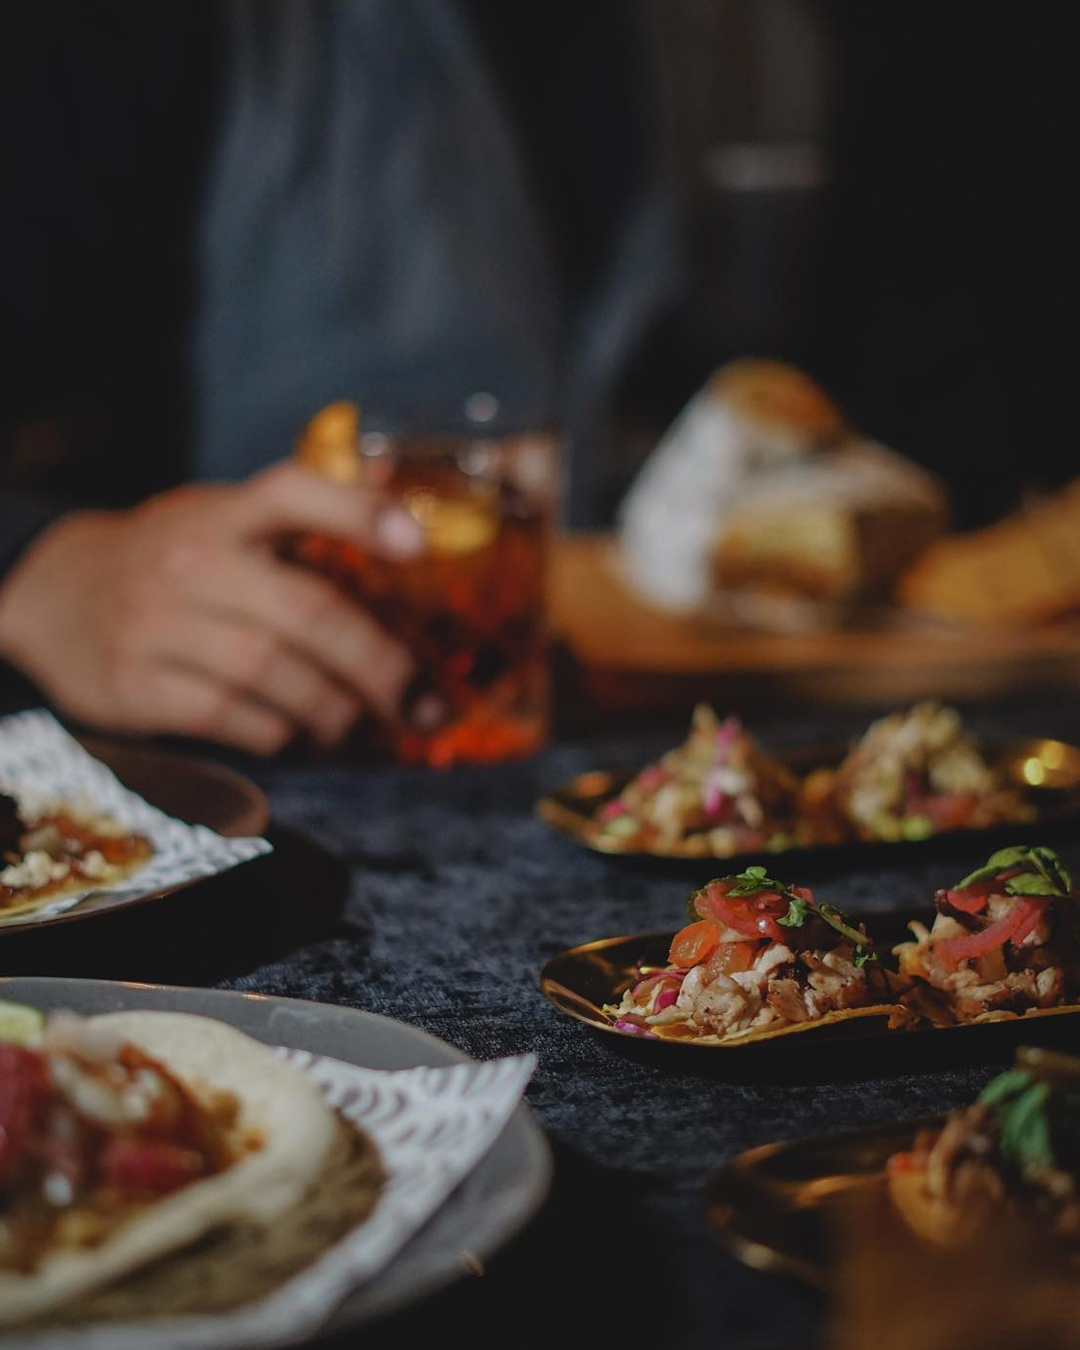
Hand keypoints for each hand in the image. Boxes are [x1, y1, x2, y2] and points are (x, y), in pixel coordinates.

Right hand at [0, 462, 425, 753]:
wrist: (52, 594)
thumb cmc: (171, 557)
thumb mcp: (223, 515)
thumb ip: (306, 509)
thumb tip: (398, 474)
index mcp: (222, 513)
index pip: (293, 493)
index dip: (359, 511)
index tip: (416, 543)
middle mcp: (191, 563)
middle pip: (307, 614)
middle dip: (380, 666)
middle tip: (420, 704)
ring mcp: (157, 625)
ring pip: (275, 675)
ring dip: (334, 709)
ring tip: (355, 721)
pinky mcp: (134, 685)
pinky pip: (231, 717)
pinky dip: (280, 733)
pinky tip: (296, 733)